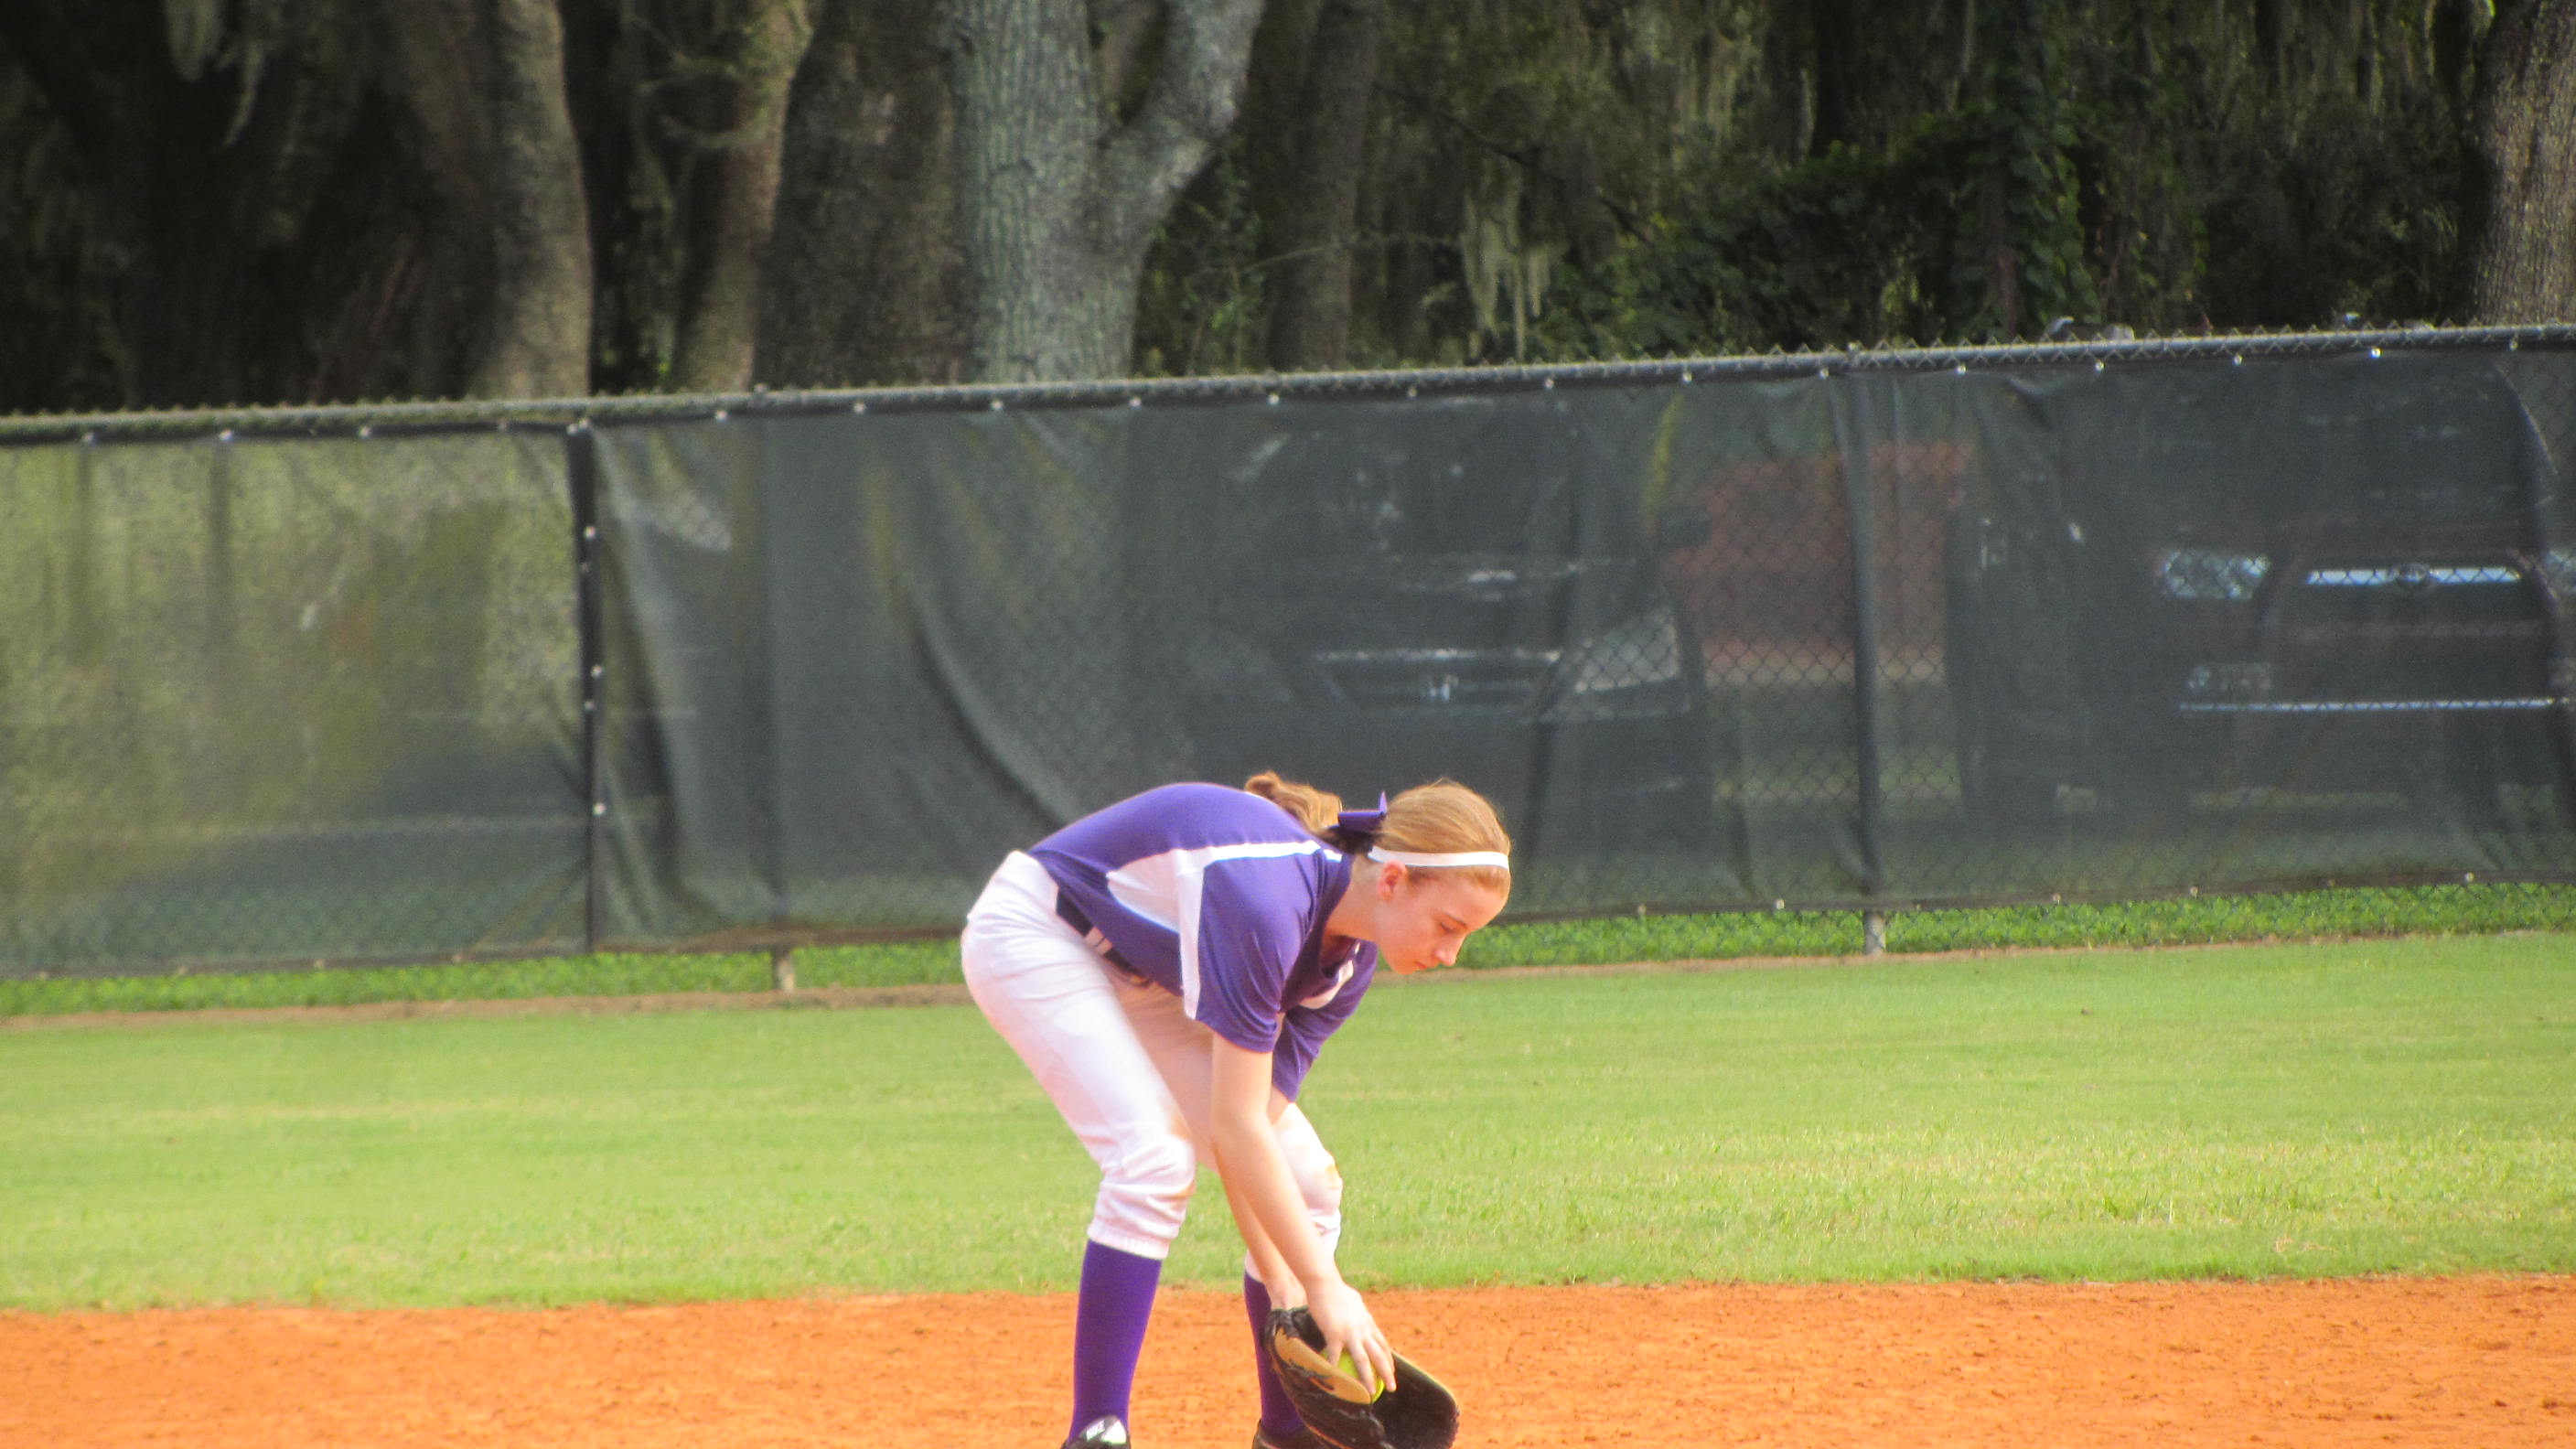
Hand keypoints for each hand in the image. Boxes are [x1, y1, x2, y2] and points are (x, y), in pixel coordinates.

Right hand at [1303, 1277, 1393, 1397]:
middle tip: (1392, 1388)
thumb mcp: (1355, 1300)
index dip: (1388, 1359)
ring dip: (1369, 1378)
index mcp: (1368, 1322)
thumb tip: (1359, 1308)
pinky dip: (1337, 1370)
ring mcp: (1350, 1333)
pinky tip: (1336, 1382)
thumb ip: (1359, 1308)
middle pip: (1379, 1355)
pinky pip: (1336, 1356)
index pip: (1383, 1344)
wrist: (1324, 1283)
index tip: (1392, 1371)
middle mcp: (1363, 1329)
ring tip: (1371, 1392)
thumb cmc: (1337, 1290)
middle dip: (1387, 1373)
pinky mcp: (1334, 1334)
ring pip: (1363, 1360)